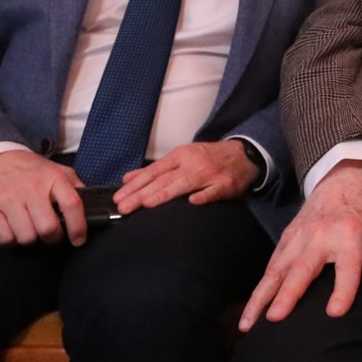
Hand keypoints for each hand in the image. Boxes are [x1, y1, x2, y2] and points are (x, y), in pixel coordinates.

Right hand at [0, 150, 86, 247]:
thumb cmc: (27, 169)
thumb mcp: (54, 169)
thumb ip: (73, 185)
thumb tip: (91, 203)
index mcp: (52, 178)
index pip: (72, 205)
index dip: (78, 227)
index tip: (78, 240)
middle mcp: (31, 188)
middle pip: (48, 228)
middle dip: (52, 238)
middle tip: (49, 235)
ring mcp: (9, 198)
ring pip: (26, 237)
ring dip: (30, 239)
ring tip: (29, 229)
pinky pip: (5, 238)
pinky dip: (10, 240)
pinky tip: (12, 230)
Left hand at [113, 140, 257, 212]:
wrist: (243, 155)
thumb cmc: (208, 158)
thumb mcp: (181, 157)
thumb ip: (155, 169)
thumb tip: (127, 178)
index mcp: (180, 156)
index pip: (153, 171)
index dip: (135, 184)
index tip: (118, 197)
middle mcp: (193, 163)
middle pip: (164, 179)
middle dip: (142, 193)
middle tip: (124, 206)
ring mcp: (210, 174)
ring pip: (185, 184)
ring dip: (165, 193)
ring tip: (147, 203)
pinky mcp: (226, 184)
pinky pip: (213, 191)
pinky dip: (204, 196)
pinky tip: (192, 202)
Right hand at [239, 160, 361, 330]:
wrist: (340, 177)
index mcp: (349, 234)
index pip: (347, 267)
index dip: (343, 291)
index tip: (334, 313)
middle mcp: (320, 235)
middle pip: (302, 268)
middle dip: (287, 294)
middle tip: (274, 318)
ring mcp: (299, 236)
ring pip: (277, 270)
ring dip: (261, 297)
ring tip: (247, 323)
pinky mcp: (286, 237)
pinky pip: (271, 265)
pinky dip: (260, 287)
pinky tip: (251, 309)